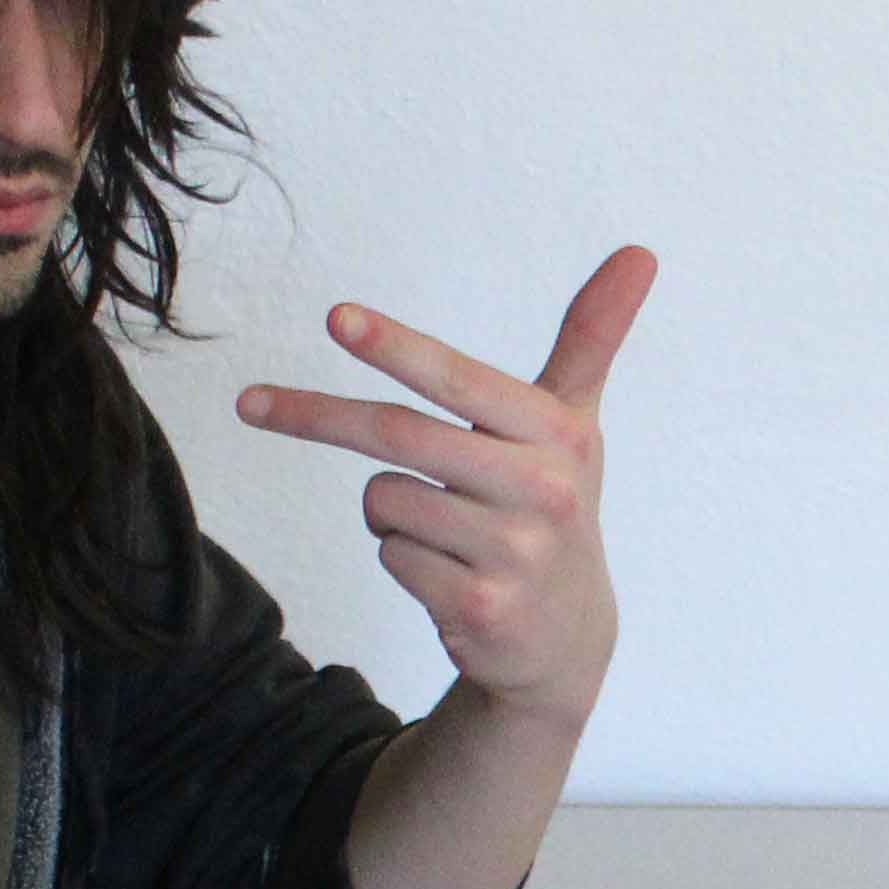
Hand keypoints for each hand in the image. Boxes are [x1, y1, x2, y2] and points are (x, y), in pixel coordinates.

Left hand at [231, 253, 651, 725]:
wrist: (568, 638)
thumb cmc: (553, 506)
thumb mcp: (576, 424)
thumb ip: (594, 337)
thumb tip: (641, 250)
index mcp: (560, 434)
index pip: (460, 381)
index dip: (396, 348)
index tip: (335, 319)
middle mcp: (544, 491)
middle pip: (398, 436)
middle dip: (315, 416)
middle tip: (248, 403)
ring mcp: (514, 554)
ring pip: (384, 500)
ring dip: (387, 508)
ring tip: (441, 527)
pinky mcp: (480, 607)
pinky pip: (390, 554)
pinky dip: (400, 557)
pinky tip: (446, 571)